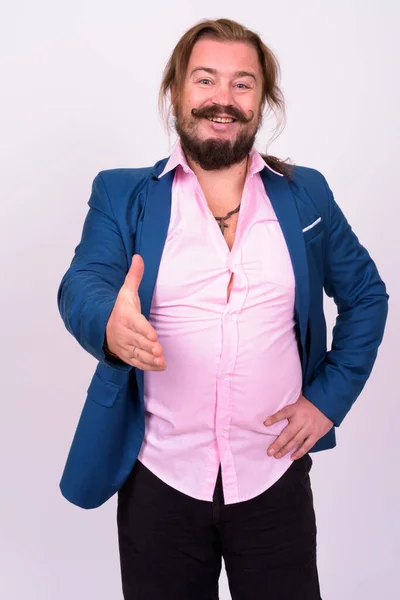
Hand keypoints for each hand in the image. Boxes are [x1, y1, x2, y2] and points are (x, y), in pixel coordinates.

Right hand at [105, 254, 166, 370]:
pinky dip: (148, 366)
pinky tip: (161, 366)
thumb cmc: (119, 308)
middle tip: (159, 350)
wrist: (102, 326)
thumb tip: (139, 256)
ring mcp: (125, 346)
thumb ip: (134, 276)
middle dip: (148, 346)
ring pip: (138, 354)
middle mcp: (123, 333)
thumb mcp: (125, 292)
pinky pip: (137, 362)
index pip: (135, 323)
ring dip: (150, 359)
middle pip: (137, 341)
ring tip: (162, 361)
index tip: (154, 335)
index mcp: (125, 317)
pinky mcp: (127, 356)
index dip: (144, 330)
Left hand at [264, 394, 333, 459]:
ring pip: (296, 441)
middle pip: (288, 433)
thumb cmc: (309, 403)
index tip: (265, 423)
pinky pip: (307, 445)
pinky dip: (299, 452)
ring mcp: (309, 428)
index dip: (274, 418)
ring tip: (277, 455)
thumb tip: (271, 412)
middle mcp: (301, 419)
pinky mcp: (316, 434)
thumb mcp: (296, 400)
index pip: (283, 413)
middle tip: (269, 452)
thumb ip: (287, 408)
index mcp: (295, 409)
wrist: (327, 404)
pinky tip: (292, 457)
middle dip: (278, 443)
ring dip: (286, 449)